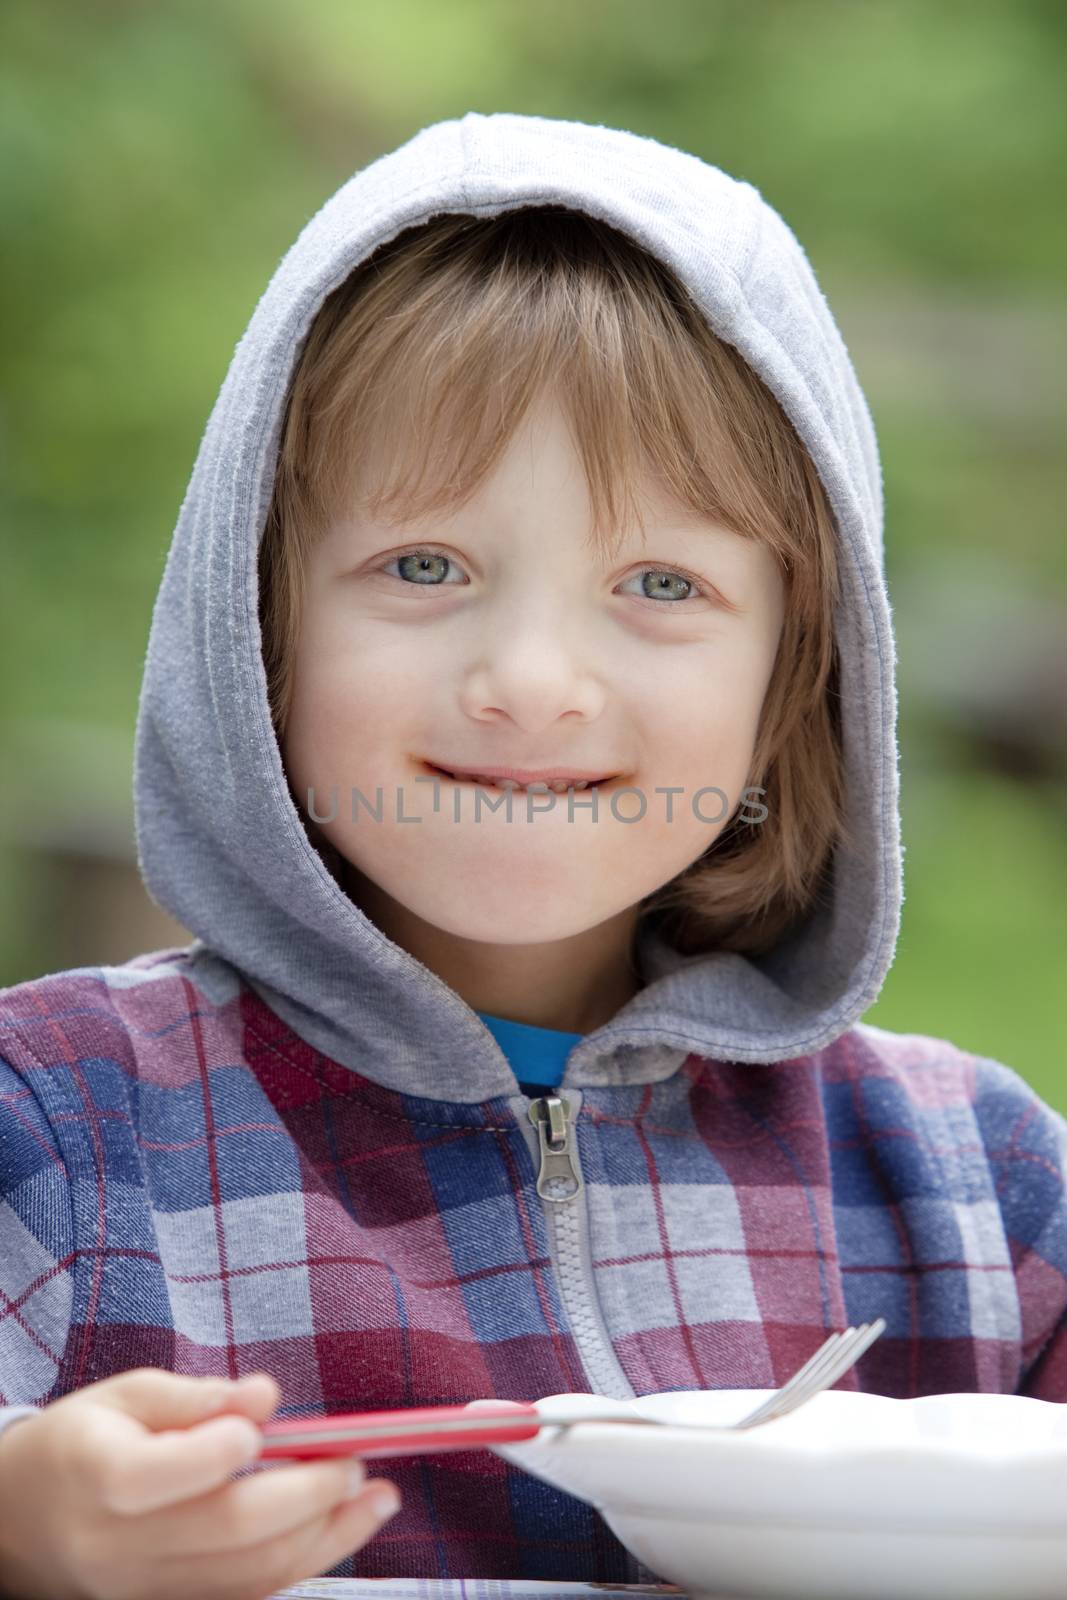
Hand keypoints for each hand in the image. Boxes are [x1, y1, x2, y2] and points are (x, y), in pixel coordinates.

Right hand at [0, 1368, 400, 1599]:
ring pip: (248, 1575)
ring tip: (378, 1501)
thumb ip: (198, 1396)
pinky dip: (296, 1566)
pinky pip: (242, 1596)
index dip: (232, 1446)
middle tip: (360, 1464)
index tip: (273, 1418)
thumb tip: (267, 1398)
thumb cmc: (79, 1443)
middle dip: (311, 1497)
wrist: (16, 1524)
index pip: (177, 1471)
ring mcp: (145, 1591)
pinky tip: (336, 1534)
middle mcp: (123, 1547)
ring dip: (326, 1539)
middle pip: (230, 1531)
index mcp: (103, 1478)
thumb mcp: (124, 1395)